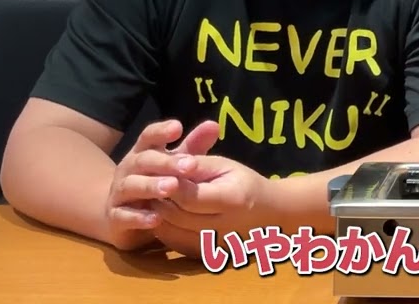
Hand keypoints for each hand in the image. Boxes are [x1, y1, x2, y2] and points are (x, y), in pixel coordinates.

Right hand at [104, 119, 219, 250]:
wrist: (121, 214)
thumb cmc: (156, 181)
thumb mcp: (175, 163)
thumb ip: (193, 146)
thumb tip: (214, 125)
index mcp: (142, 152)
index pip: (148, 136)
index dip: (161, 131)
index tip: (178, 128)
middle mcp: (128, 169)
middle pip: (144, 160)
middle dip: (166, 162)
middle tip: (190, 165)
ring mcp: (119, 193)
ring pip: (132, 186)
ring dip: (151, 186)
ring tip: (172, 188)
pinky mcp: (115, 217)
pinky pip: (123, 216)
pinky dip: (138, 218)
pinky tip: (156, 219)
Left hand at [149, 155, 272, 258]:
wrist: (269, 215)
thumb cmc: (245, 184)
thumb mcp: (226, 166)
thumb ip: (197, 165)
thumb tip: (167, 164)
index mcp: (232, 200)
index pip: (188, 197)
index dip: (169, 186)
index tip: (157, 173)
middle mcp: (222, 228)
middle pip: (176, 216)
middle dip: (158, 199)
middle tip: (149, 184)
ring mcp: (213, 246)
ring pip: (170, 232)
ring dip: (157, 215)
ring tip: (154, 197)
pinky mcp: (205, 255)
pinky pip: (174, 243)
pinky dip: (164, 228)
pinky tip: (165, 214)